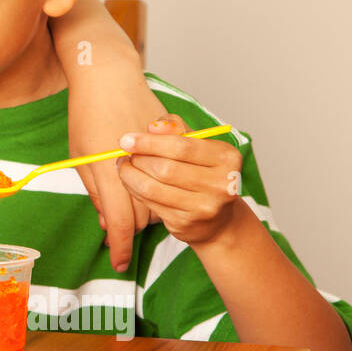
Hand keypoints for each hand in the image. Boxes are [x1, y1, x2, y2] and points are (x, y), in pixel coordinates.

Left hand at [68, 74, 166, 271]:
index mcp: (106, 165)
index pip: (121, 218)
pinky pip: (176, 180)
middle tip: (118, 222)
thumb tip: (108, 224)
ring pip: (162, 201)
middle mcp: (140, 160)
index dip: (119, 245)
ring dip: (147, 207)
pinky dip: (162, 188)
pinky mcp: (178, 144)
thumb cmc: (88, 114)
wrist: (109, 77)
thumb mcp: (82, 155)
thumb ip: (98, 192)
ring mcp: (163, 152)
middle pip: (144, 214)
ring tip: (129, 193)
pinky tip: (149, 180)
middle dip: (131, 225)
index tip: (117, 262)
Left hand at [115, 114, 243, 247]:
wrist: (217, 219)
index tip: (126, 139)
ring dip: (130, 175)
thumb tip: (153, 127)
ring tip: (124, 166)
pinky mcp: (186, 223)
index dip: (149, 142)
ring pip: (152, 187)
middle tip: (126, 153)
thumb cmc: (202, 172)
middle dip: (138, 159)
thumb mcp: (196, 144)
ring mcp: (204, 206)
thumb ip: (176, 129)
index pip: (182, 146)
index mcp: (227, 157)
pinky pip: (150, 202)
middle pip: (165, 168)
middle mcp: (221, 183)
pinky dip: (134, 189)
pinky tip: (132, 181)